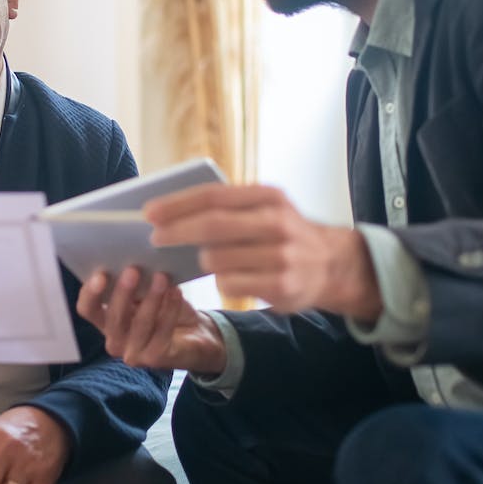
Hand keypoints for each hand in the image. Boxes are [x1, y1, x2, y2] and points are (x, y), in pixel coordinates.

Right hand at [76, 267, 226, 373]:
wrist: (195, 335)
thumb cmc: (165, 310)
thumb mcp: (146, 293)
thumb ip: (135, 282)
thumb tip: (131, 257)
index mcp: (105, 321)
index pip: (87, 309)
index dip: (90, 293)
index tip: (101, 274)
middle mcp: (114, 341)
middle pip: (113, 317)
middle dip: (123, 292)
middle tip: (133, 270)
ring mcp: (133, 354)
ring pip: (140, 324)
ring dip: (151, 298)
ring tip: (162, 277)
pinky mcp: (155, 359)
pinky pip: (162, 332)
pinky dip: (169, 309)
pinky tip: (176, 292)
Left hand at [147, 184, 383, 319]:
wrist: (333, 264)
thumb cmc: (285, 232)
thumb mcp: (266, 207)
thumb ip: (229, 207)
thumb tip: (172, 213)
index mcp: (269, 197)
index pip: (214, 197)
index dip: (178, 204)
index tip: (149, 212)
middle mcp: (277, 223)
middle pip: (212, 227)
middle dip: (177, 231)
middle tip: (154, 237)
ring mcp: (280, 256)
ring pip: (217, 260)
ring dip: (204, 261)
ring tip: (207, 259)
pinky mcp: (281, 286)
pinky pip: (230, 285)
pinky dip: (223, 282)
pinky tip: (232, 278)